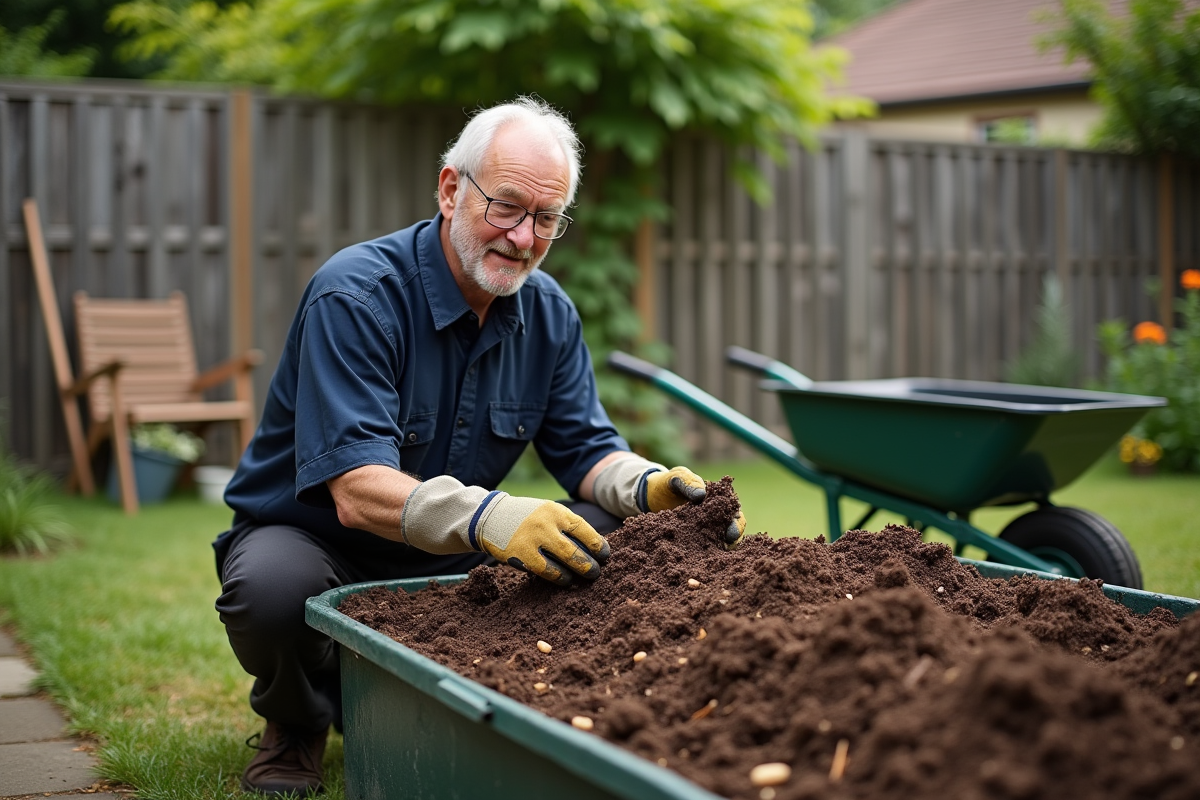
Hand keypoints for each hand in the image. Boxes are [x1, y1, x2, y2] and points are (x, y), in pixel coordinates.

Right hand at [477, 496, 610, 586]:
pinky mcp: (520, 554)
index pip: (584, 529)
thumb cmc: (527, 517)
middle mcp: (545, 524)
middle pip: (575, 549)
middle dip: (590, 564)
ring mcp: (532, 540)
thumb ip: (567, 526)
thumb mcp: (548, 512)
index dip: (598, 545)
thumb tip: (594, 547)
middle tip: (596, 572)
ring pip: (563, 562)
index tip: (605, 555)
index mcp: (556, 511)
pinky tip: (564, 580)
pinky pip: (545, 571)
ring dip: (576, 573)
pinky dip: (558, 577)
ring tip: (582, 578)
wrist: (491, 517)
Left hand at [644, 466, 747, 550]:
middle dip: (733, 537)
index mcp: (717, 499)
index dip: (736, 522)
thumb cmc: (667, 485)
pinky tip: (701, 562)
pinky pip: (703, 549)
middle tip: (728, 543)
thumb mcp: (676, 478)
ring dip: (721, 549)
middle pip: (732, 529)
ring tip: (717, 557)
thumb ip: (688, 482)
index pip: (733, 511)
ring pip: (720, 542)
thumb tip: (701, 495)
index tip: (731, 531)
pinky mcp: (693, 541)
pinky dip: (705, 555)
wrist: (650, 498)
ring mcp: (705, 530)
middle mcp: (716, 516)